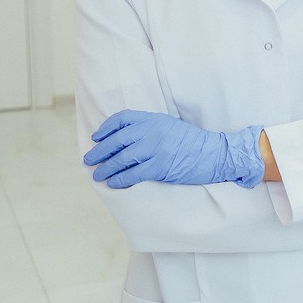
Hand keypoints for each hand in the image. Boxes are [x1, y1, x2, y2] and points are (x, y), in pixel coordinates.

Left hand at [83, 110, 264, 188]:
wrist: (213, 154)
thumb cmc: (191, 142)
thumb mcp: (169, 126)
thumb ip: (149, 128)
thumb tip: (122, 139)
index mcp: (154, 119)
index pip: (123, 119)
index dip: (106, 128)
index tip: (96, 138)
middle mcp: (153, 131)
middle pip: (118, 140)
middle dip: (100, 151)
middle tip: (89, 160)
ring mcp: (156, 149)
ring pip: (122, 159)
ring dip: (106, 168)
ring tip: (98, 175)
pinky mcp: (160, 166)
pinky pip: (133, 174)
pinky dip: (120, 179)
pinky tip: (114, 183)